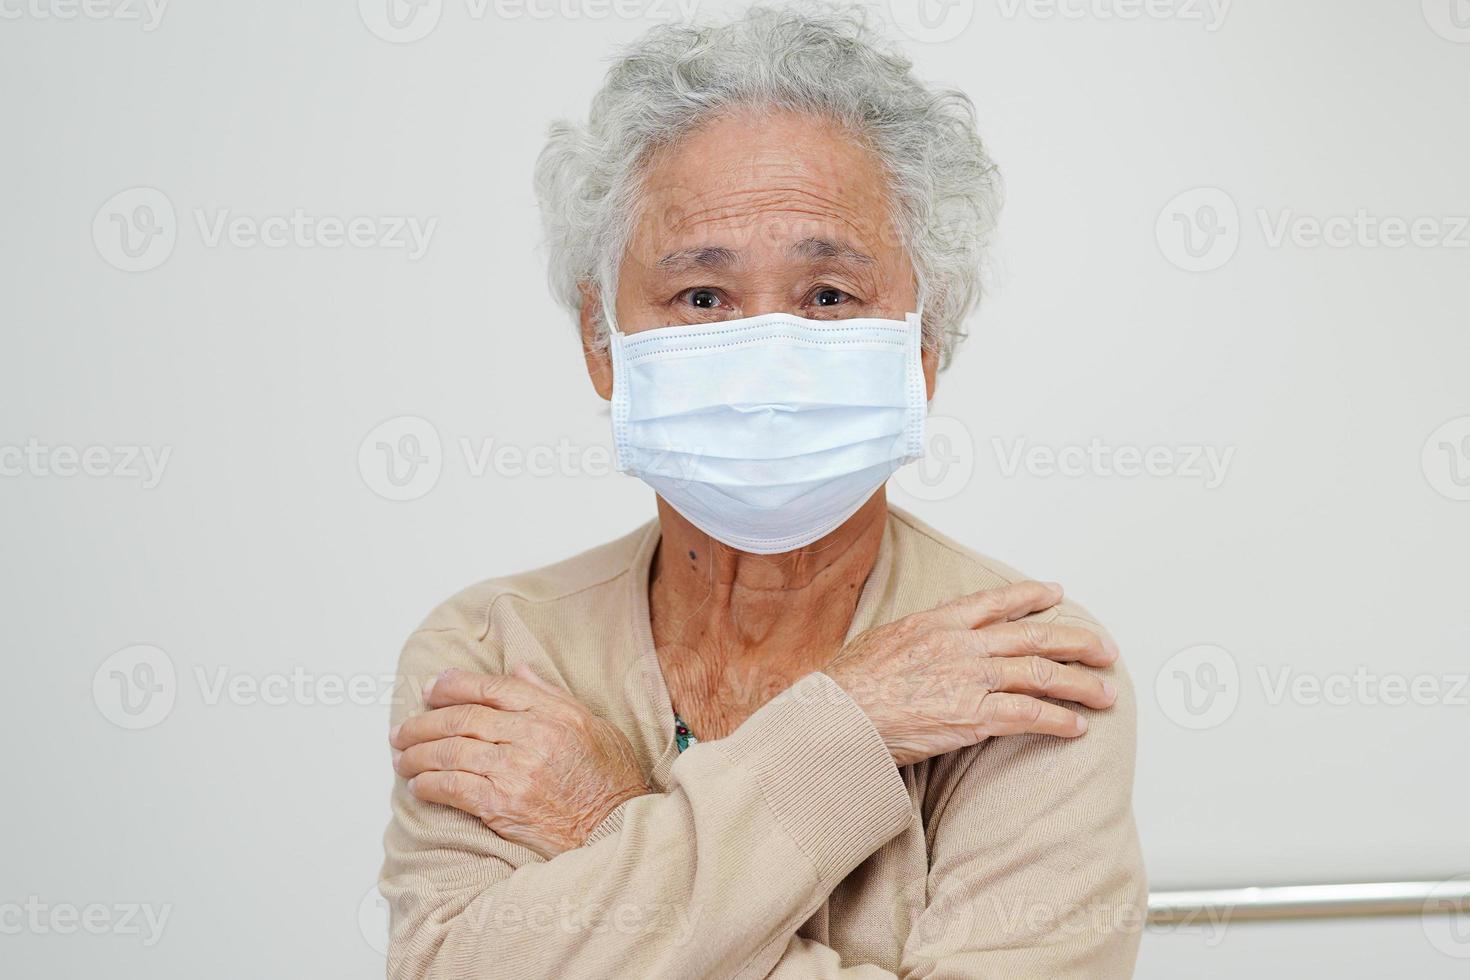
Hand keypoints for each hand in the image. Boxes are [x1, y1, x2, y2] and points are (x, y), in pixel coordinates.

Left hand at [389, 666, 648, 858]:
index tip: (431, 688)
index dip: (454, 685)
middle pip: (464, 718)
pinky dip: (430, 785)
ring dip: (419, 754)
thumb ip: (552, 696)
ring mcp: (515, 771)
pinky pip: (454, 788)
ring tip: (402, 757)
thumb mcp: (594, 725)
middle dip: (425, 721)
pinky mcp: (503, 805)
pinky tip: (418, 785)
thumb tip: (518, 669)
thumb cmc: (610, 780)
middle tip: (404, 728)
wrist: (616, 831)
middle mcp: (532, 737)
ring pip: (452, 752)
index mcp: (554, 714)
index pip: (493, 688)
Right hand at [824, 581, 1118, 766]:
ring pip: (1042, 675)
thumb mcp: (883, 639)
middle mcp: (962, 644)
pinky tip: (1077, 726)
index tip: (1056, 593)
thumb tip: (927, 640)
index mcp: (939, 621)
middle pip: (1034, 637)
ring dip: (1081, 685)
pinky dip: (1059, 720)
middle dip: (1076, 642)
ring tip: (1106, 694)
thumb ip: (917, 636)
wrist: (839, 714)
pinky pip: (1029, 715)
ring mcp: (971, 679)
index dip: (1031, 596)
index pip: (996, 601)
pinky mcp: (974, 716)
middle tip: (1104, 650)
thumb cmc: (849, 684)